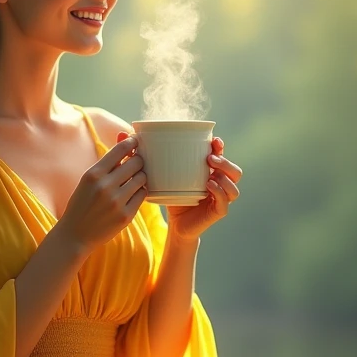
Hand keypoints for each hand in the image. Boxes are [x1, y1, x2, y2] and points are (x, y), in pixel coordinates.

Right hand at [57, 134, 147, 253]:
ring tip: (133, 180)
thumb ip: (108, 160)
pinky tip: (132, 193)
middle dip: (138, 161)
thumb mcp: (88, 179)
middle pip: (136, 162)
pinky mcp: (126, 216)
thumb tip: (125, 136)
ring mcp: (116, 202)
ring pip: (142, 178)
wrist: (75, 234)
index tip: (135, 142)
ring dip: (140, 176)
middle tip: (135, 164)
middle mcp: (105, 186)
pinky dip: (140, 191)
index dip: (132, 143)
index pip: (121, 149)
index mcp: (93, 174)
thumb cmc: (82, 202)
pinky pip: (143, 195)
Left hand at [116, 133, 241, 241]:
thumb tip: (121, 131)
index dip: (220, 146)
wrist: (173, 226)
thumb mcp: (157, 173)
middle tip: (210, 157)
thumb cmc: (169, 196)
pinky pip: (225, 202)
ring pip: (235, 183)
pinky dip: (219, 192)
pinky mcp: (217, 212)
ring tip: (210, 171)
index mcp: (209, 171)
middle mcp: (219, 182)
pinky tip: (208, 186)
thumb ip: (142, 153)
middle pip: (234, 168)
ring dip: (226, 174)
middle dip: (225, 159)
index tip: (213, 140)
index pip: (221, 154)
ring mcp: (220, 198)